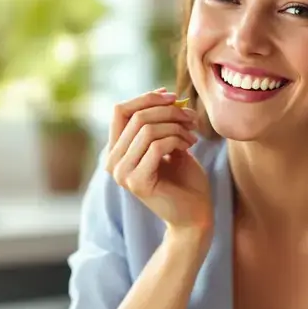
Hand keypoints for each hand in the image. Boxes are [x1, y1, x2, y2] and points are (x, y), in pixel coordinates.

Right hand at [105, 89, 211, 229]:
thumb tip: (162, 93)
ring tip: (192, 135)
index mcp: (117, 151)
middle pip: (136, 117)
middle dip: (168, 111)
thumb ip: (160, 123)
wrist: (195, 215)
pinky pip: (157, 146)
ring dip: (176, 126)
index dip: (146, 98)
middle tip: (191, 117)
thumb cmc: (185, 180)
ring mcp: (122, 174)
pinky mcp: (137, 182)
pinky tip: (190, 146)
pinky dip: (177, 139)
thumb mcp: (171, 143)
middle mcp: (113, 162)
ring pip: (146, 129)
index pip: (120, 111)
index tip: (172, 96)